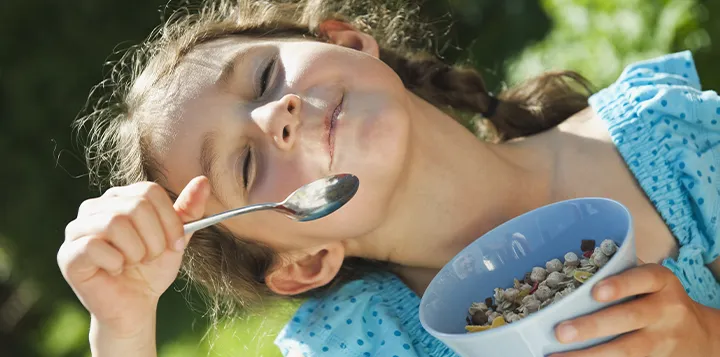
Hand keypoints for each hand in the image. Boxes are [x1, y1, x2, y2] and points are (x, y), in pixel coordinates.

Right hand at [57, 177, 209, 336]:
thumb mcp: (176, 237)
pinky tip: (115, 271)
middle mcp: (94, 207)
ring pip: (116, 223)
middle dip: (155, 239)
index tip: (177, 244)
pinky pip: (96, 247)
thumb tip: (203, 180)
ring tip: (133, 263)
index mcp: (121, 198)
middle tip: (150, 257)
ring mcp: (77, 229)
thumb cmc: (152, 269)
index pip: (150, 191)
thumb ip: (189, 209)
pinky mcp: (68, 254)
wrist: (135, 305)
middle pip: (136, 206)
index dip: (170, 221)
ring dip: (136, 251)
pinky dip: (116, 263)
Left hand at [551, 264, 718, 356]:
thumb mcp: (650, 281)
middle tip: (561, 332)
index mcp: (661, 281)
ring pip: (627, 349)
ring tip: (558, 356)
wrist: (700, 334)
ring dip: (591, 354)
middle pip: (629, 317)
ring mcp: (663, 339)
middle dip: (593, 326)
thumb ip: (619, 274)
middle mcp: (666, 309)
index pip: (643, 279)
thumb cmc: (657, 299)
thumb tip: (567, 273)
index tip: (595, 292)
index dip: (620, 285)